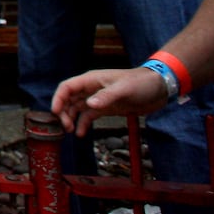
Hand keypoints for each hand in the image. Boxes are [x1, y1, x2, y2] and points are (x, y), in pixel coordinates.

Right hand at [52, 68, 167, 135]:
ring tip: (70, 131)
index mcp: (91, 80)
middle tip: (65, 127)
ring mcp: (98, 99)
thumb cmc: (141, 83)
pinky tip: (81, 134)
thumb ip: (106, 97)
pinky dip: (83, 124)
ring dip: (71, 118)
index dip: (58, 99)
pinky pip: (89, 116)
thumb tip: (89, 105)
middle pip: (69, 99)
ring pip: (77, 108)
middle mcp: (91, 89)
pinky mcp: (106, 108)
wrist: (159, 89)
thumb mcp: (124, 89)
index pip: (67, 87)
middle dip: (63, 112)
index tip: (55, 113)